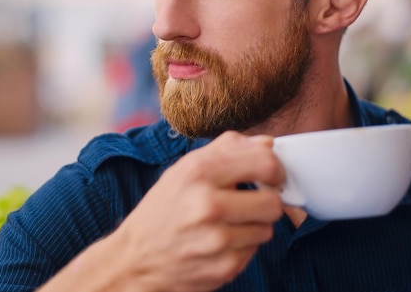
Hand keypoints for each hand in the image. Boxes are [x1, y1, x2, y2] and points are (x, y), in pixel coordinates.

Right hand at [110, 131, 285, 291]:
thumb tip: (267, 143)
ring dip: (254, 226)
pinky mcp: (223, 267)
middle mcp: (208, 204)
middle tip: (250, 202)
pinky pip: (254, 251)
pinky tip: (220, 242)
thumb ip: (227, 149)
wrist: (135, 258)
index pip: (265, 162)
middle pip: (273, 202)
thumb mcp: (185, 168)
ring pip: (267, 229)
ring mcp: (216, 239)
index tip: (269, 175)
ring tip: (230, 223)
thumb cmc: (163, 209)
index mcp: (199, 171)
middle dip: (266, 201)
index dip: (275, 169)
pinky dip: (242, 247)